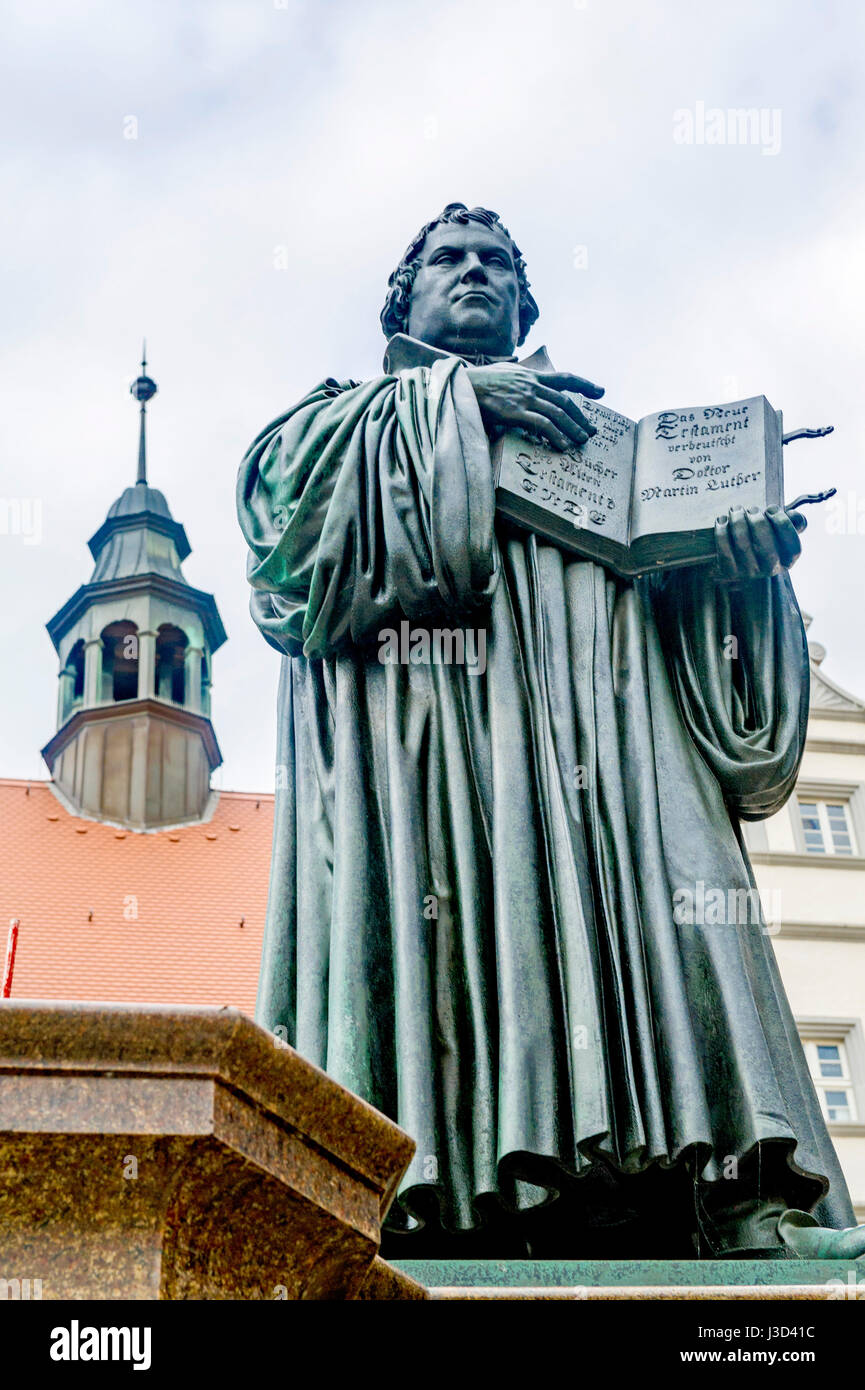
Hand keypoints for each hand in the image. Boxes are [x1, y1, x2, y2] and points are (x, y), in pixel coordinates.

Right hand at [464, 365, 604, 450]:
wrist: (459, 384)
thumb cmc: (476, 381)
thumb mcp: (502, 372)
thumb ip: (517, 377)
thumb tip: (523, 383)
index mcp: (530, 375)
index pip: (564, 378)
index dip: (585, 384)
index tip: (600, 392)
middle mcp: (531, 385)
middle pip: (565, 400)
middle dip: (581, 416)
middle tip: (590, 430)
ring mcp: (524, 398)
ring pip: (558, 413)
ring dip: (573, 428)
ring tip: (581, 441)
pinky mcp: (514, 412)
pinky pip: (542, 424)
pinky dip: (556, 435)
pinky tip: (563, 445)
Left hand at [714, 505, 802, 581]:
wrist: (745, 560)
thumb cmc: (766, 538)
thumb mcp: (783, 531)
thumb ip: (795, 521)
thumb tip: (794, 516)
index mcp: (788, 558)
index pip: (790, 541)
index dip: (781, 521)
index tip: (771, 509)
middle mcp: (771, 568)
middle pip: (764, 543)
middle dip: (756, 520)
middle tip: (751, 509)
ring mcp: (749, 572)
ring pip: (742, 544)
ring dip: (737, 521)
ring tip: (736, 510)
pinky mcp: (730, 571)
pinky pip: (724, 550)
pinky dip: (721, 532)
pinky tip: (722, 520)